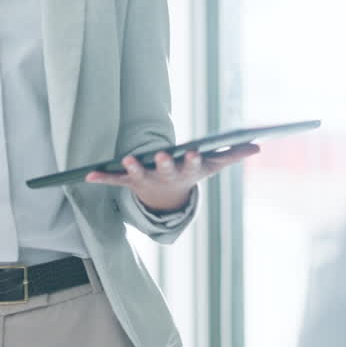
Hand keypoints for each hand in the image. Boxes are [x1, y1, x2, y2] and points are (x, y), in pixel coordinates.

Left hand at [85, 144, 260, 212]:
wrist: (166, 200)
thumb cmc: (190, 173)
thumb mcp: (212, 166)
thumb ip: (232, 155)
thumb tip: (257, 146)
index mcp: (185, 170)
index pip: (192, 164)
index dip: (193, 159)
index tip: (195, 151)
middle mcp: (165, 175)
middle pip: (166, 169)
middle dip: (164, 163)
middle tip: (162, 155)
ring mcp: (146, 179)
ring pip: (139, 174)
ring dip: (133, 168)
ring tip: (127, 159)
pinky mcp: (129, 181)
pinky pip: (114, 180)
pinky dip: (102, 178)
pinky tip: (88, 174)